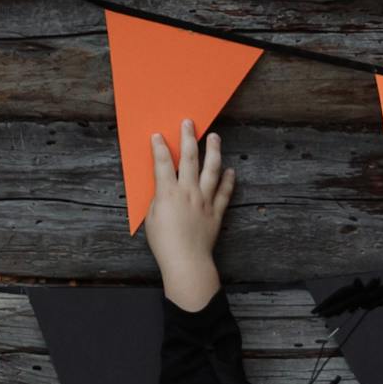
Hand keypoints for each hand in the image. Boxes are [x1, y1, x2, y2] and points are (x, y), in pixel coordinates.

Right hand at [142, 119, 231, 308]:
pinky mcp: (217, 211)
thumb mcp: (152, 218)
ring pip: (211, 169)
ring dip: (213, 151)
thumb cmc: (164, 243)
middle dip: (188, 138)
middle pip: (188, 158)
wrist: (187, 260)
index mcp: (168, 193)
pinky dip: (228, 180)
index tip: (158, 135)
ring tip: (215, 137)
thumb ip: (158, 200)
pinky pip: (225, 192)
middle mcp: (188, 191)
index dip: (159, 147)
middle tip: (189, 123)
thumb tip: (165, 190)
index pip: (162, 163)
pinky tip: (230, 171)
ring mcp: (205, 200)